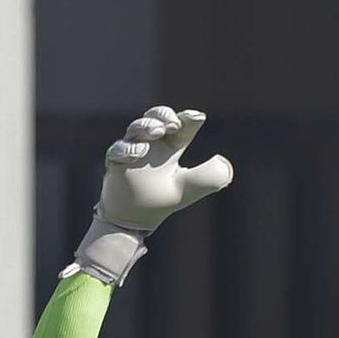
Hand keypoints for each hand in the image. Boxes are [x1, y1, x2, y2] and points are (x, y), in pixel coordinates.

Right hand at [99, 107, 233, 231]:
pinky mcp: (115, 162)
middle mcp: (152, 145)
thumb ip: (210, 176)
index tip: (197, 118)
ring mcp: (132, 151)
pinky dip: (127, 148)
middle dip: (164, 114)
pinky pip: (117, 149)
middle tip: (172, 124)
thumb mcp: (190, 189)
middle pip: (157, 117)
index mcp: (171, 147)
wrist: (132, 222)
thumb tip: (223, 162)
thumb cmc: (161, 202)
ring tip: (157, 131)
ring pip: (136, 128)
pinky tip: (139, 152)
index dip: (188, 118)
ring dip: (146, 126)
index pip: (181, 125)